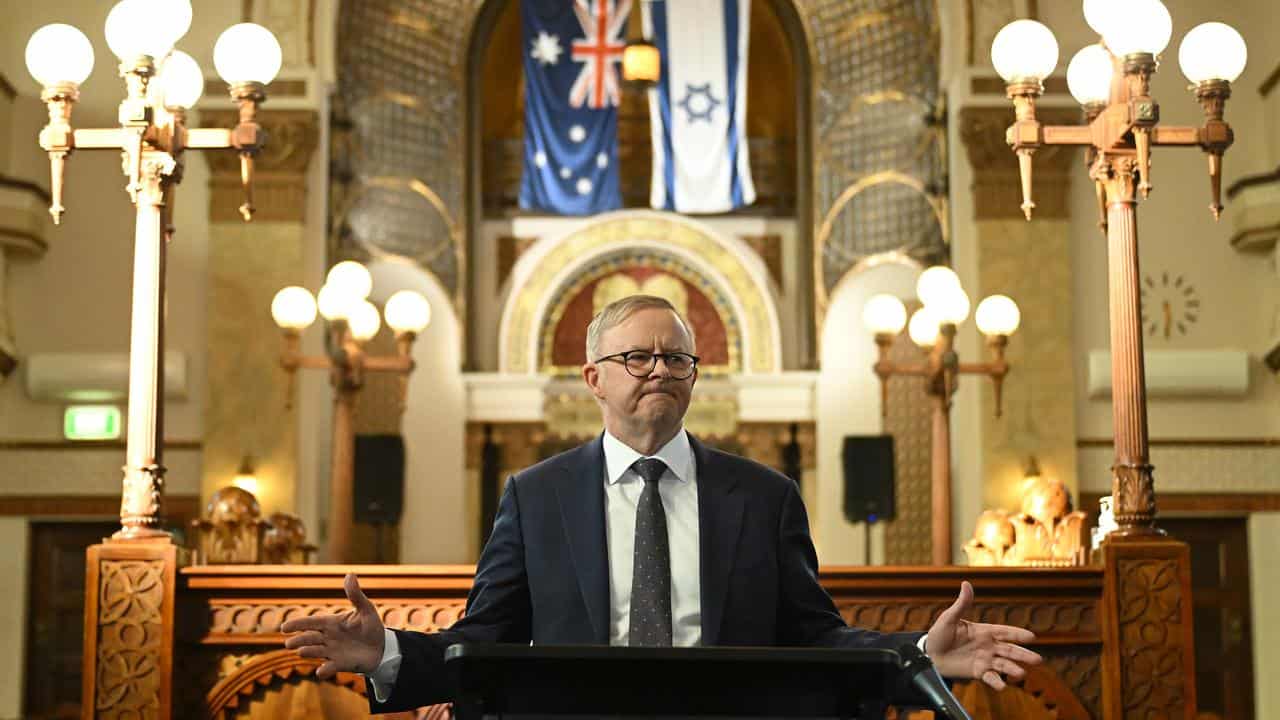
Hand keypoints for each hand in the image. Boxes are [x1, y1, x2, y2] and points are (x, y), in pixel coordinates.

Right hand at [282, 573, 385, 678]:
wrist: (382, 647)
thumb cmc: (371, 626)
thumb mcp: (366, 609)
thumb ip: (355, 595)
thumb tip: (350, 574)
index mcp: (331, 623)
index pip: (311, 622)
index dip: (297, 624)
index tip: (283, 627)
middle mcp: (328, 638)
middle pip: (309, 638)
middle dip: (299, 640)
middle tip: (289, 643)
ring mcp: (333, 652)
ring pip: (315, 652)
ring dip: (308, 652)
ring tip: (301, 651)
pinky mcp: (340, 664)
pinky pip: (330, 668)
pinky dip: (324, 670)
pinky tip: (321, 671)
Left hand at [925, 581, 1042, 689]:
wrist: (929, 655)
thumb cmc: (939, 635)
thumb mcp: (949, 618)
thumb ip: (961, 604)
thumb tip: (966, 583)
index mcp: (983, 631)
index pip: (1004, 632)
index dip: (1017, 634)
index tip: (1032, 637)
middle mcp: (988, 646)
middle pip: (1009, 650)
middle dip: (1023, 655)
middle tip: (1038, 660)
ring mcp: (984, 660)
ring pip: (1003, 665)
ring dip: (1013, 669)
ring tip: (1021, 674)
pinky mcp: (977, 672)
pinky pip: (990, 677)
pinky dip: (996, 682)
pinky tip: (1002, 686)